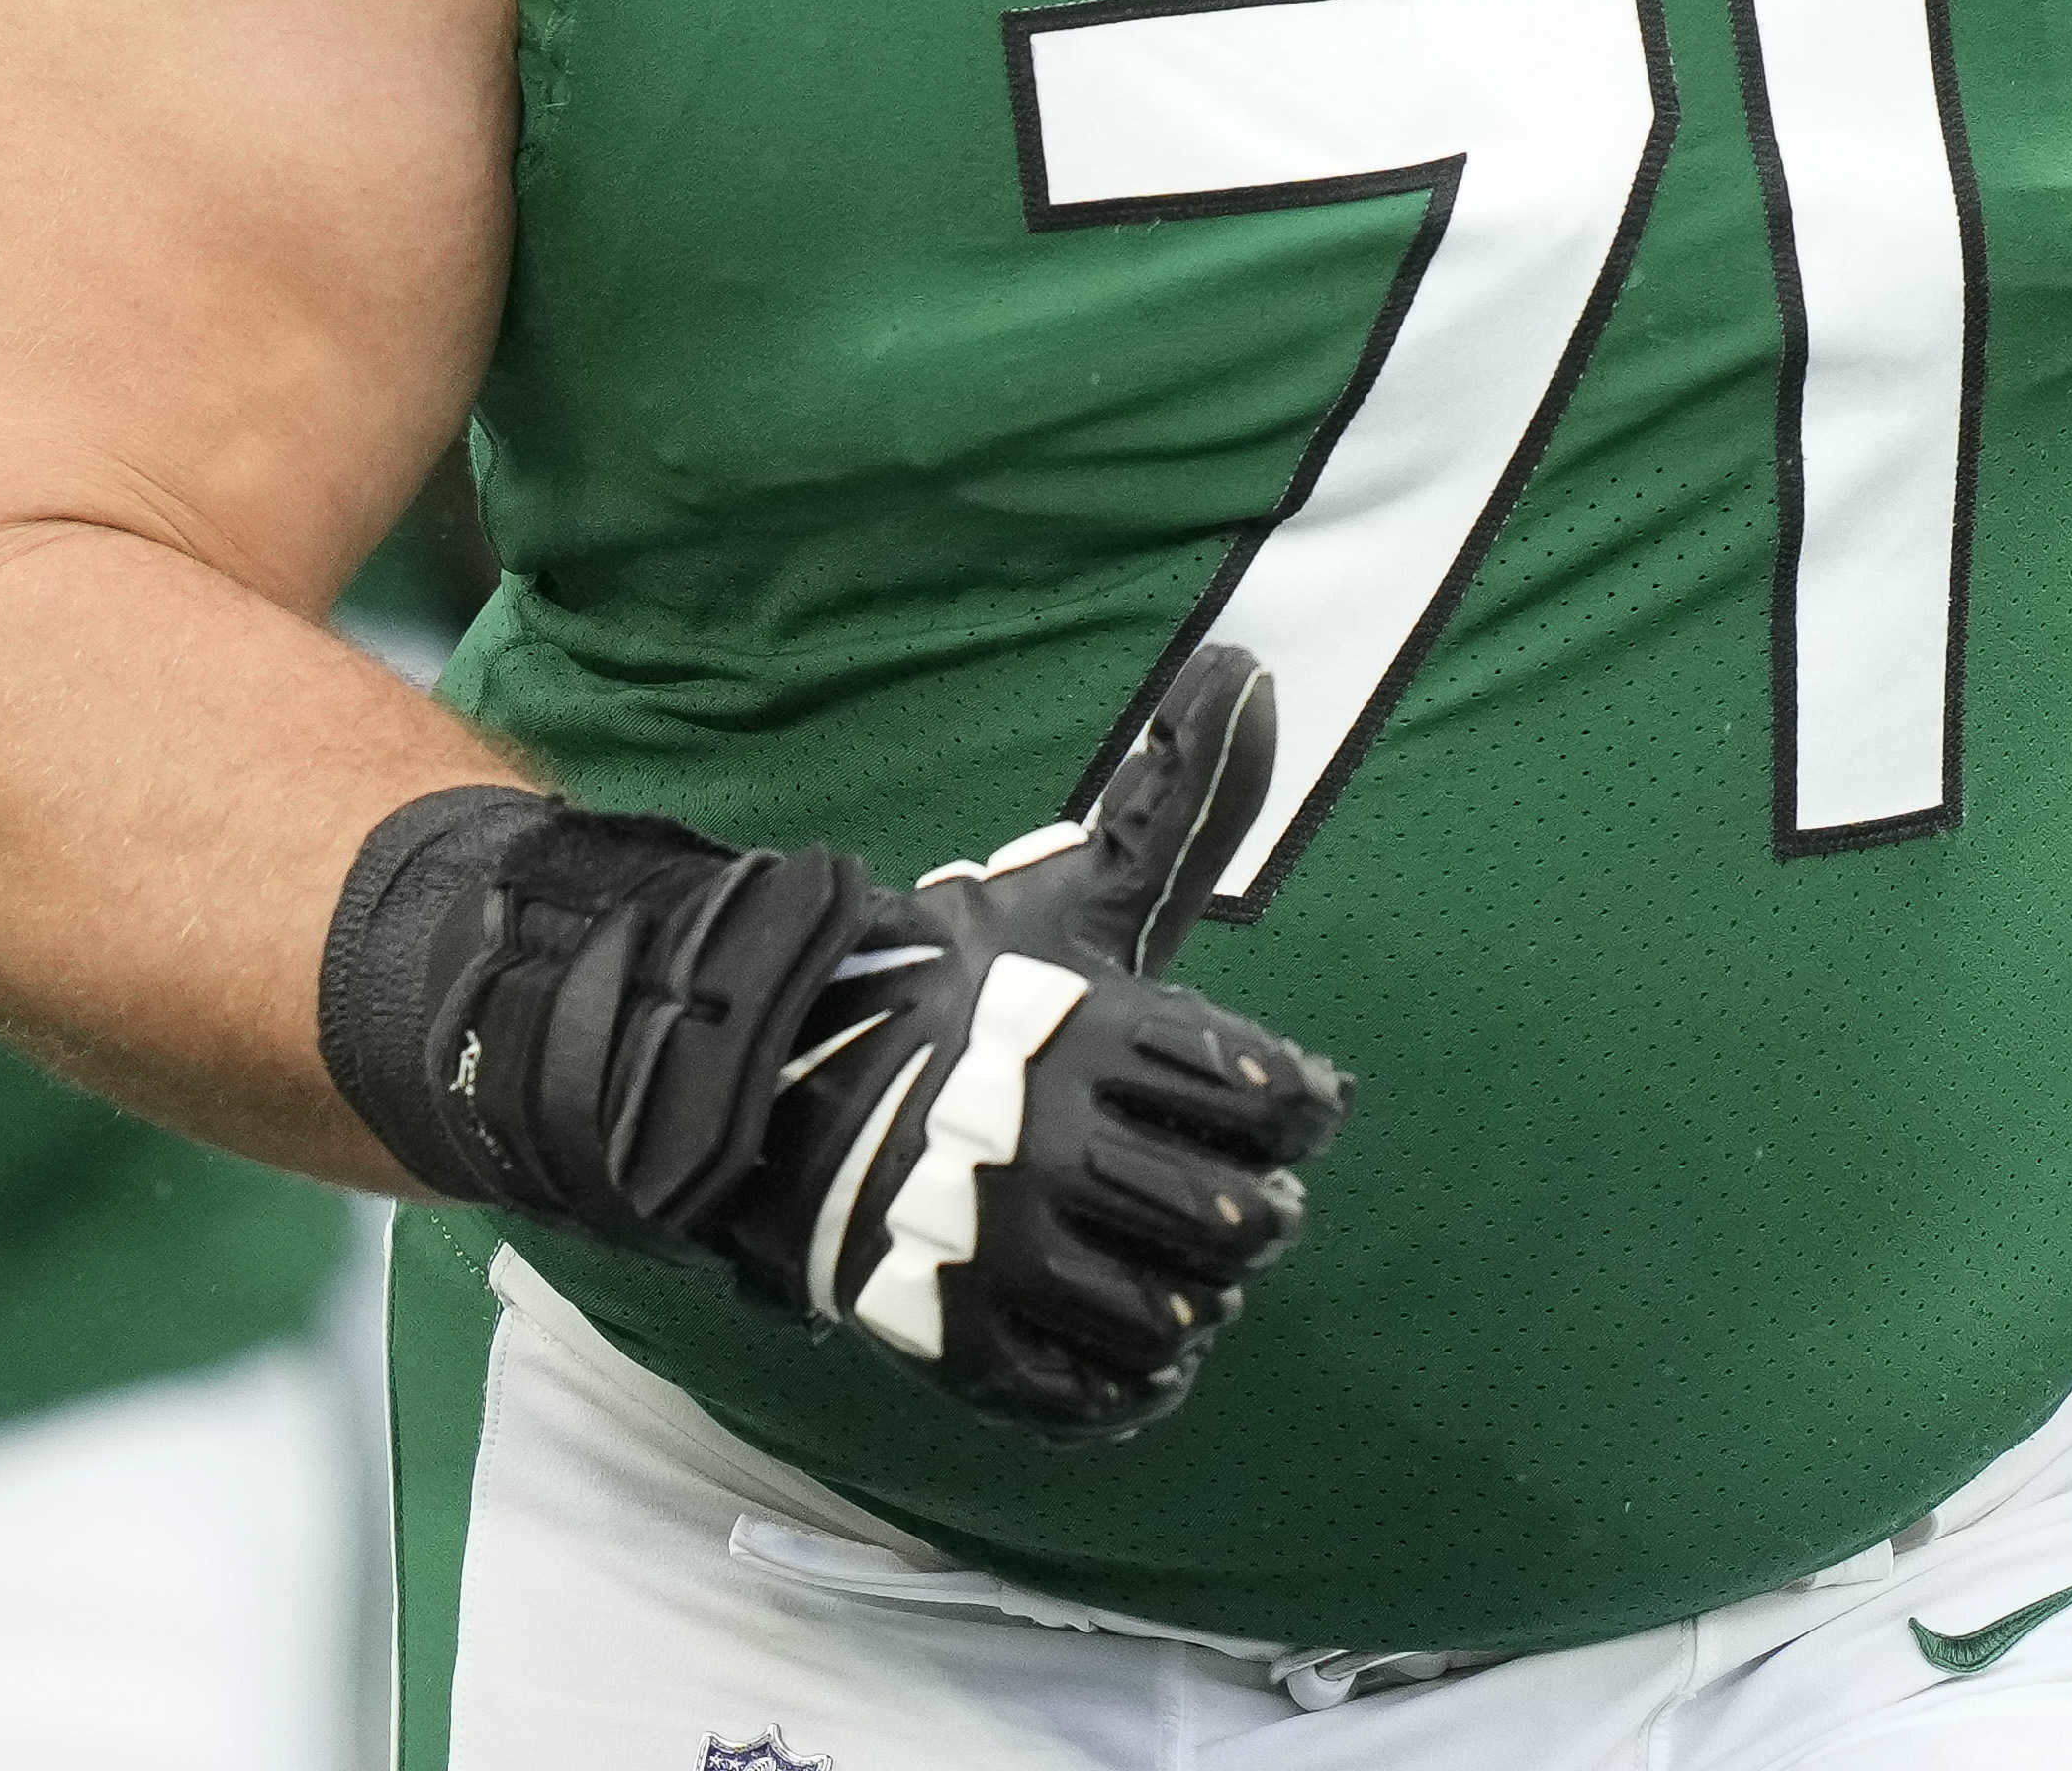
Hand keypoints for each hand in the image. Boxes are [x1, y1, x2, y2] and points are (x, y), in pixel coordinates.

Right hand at [709, 649, 1350, 1433]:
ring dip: (1190, 1301)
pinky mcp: (962, 1343)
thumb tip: (1252, 667)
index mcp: (1102, 1035)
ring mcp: (1004, 1253)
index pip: (1280, 1105)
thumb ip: (1179, 803)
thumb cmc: (960, 981)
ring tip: (1159, 1265)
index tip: (1256, 1107)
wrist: (777, 1075)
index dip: (1293, 1113)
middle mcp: (1056, 1146)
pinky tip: (1116, 1339)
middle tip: (1209, 1197)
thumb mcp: (1074, 889)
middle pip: (1242, 1227)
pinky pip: (1095, 1404)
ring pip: (1178, 1321)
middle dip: (1246, 1218)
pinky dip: (1128, 1387)